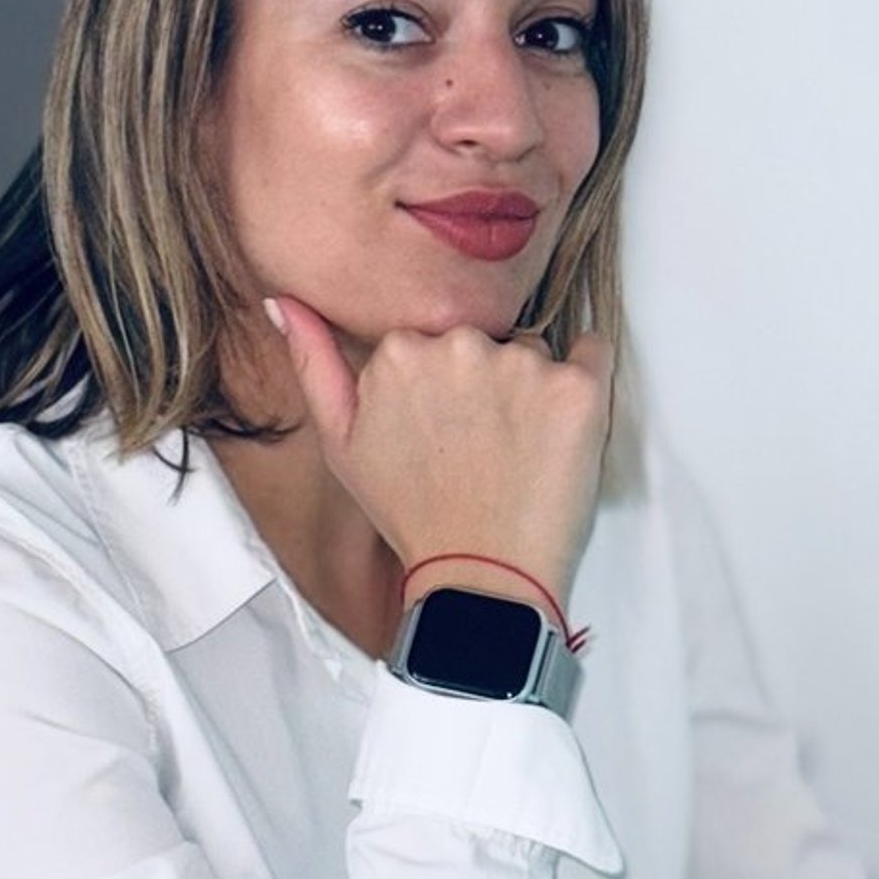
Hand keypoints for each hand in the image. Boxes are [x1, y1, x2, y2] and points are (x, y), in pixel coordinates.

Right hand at [262, 300, 612, 615]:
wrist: (481, 577)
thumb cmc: (412, 513)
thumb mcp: (341, 441)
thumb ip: (313, 361)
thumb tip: (284, 301)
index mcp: (400, 350)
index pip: (436, 339)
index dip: (445, 385)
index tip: (445, 430)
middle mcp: (460, 345)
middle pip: (486, 340)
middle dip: (488, 381)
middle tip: (481, 448)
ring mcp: (523, 365)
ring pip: (536, 351)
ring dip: (534, 389)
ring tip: (517, 454)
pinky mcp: (578, 389)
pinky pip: (594, 352)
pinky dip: (585, 382)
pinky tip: (561, 431)